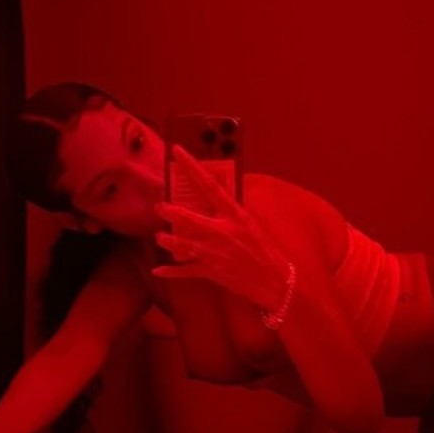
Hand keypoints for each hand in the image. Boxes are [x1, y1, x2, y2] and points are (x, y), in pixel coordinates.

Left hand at [153, 145, 292, 312]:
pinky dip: (170, 271)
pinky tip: (158, 270)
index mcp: (235, 215)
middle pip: (190, 218)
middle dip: (172, 212)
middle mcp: (223, 232)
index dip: (192, 167)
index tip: (177, 151)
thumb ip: (229, 213)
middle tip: (159, 207)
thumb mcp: (250, 225)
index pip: (210, 185)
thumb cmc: (264, 251)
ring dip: (168, 240)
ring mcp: (216, 253)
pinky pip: (185, 271)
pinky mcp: (212, 272)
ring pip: (182, 244)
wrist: (275, 281)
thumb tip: (211, 200)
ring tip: (160, 237)